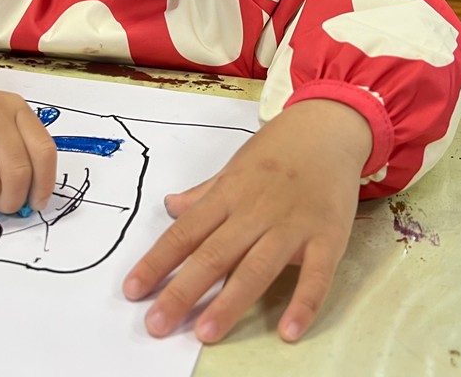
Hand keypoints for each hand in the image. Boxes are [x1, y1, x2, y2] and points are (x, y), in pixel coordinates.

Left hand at [124, 99, 371, 342]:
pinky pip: (316, 274)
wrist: (328, 127)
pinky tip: (288, 331)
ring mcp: (292, 225)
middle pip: (213, 254)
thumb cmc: (278, 151)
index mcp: (228, 194)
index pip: (184, 233)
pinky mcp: (328, 236)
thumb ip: (204, 194)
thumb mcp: (234, 167)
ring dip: (230, 302)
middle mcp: (255, 211)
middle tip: (157, 325)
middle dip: (182, 291)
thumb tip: (169, 206)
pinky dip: (303, 303)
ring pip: (256, 268)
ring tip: (206, 333)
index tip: (132, 290)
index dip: (156, 261)